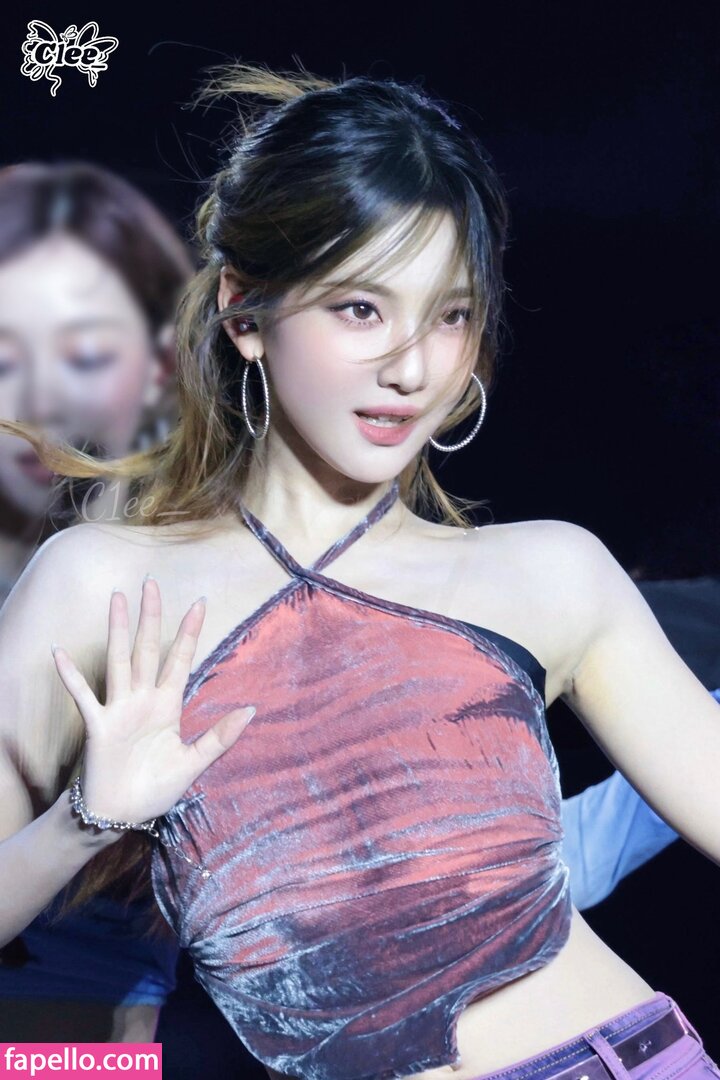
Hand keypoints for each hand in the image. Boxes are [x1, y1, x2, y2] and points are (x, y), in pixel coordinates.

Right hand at [51, 577, 254, 825]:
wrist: (122, 815)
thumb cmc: (156, 788)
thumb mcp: (194, 763)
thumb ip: (220, 737)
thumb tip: (251, 710)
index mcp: (169, 705)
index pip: (181, 660)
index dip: (190, 633)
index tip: (200, 603)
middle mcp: (143, 700)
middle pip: (148, 649)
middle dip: (151, 617)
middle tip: (151, 582)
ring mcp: (119, 709)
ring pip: (120, 660)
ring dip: (118, 630)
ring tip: (117, 599)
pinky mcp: (98, 725)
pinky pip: (83, 695)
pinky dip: (71, 675)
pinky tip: (59, 653)